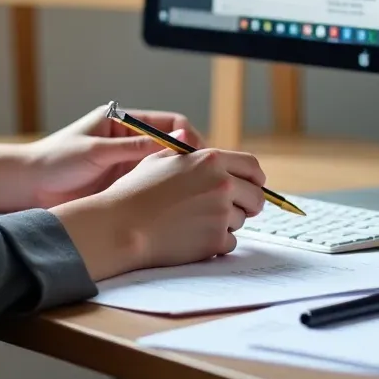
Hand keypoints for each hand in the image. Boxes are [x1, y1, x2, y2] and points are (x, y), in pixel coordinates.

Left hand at [23, 104, 205, 208]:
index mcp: (124, 121)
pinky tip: (173, 204)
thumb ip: (135, 148)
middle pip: (172, 146)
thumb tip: (177, 142)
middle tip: (203, 178)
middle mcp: (130, 141)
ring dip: (179, 178)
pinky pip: (152, 186)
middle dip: (189, 160)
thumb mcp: (97, 151)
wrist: (28, 186)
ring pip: (165, 168)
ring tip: (193, 193)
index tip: (199, 157)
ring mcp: (128, 165)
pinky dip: (165, 193)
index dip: (188, 138)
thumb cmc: (57, 159)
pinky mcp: (124, 186)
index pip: (170, 124)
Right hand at [51, 146, 265, 281]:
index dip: (256, 178)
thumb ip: (184, 149)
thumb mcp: (159, 158)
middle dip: (249, 204)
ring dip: (227, 222)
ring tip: (197, 221)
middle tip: (232, 209)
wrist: (122, 225)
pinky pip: (230, 242)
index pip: (252, 167)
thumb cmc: (135, 191)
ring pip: (241, 220)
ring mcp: (220, 213)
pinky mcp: (215, 241)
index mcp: (210, 160)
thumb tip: (191, 135)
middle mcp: (221, 184)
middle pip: (256, 197)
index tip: (253, 186)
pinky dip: (217, 242)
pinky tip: (194, 237)